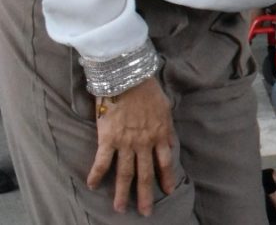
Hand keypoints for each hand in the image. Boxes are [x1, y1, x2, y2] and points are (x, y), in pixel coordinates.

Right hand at [86, 77, 175, 215]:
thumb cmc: (148, 90)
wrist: (128, 78)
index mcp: (160, 135)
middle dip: (145, 195)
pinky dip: (97, 175)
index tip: (166, 192)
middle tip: (146, 212)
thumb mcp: (165, 109)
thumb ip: (166, 128)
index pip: (165, 163)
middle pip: (145, 174)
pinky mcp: (107, 139)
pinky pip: (101, 161)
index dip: (166, 178)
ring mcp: (126, 143)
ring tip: (120, 208)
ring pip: (124, 173)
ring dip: (122, 193)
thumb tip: (168, 140)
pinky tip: (93, 186)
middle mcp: (144, 143)